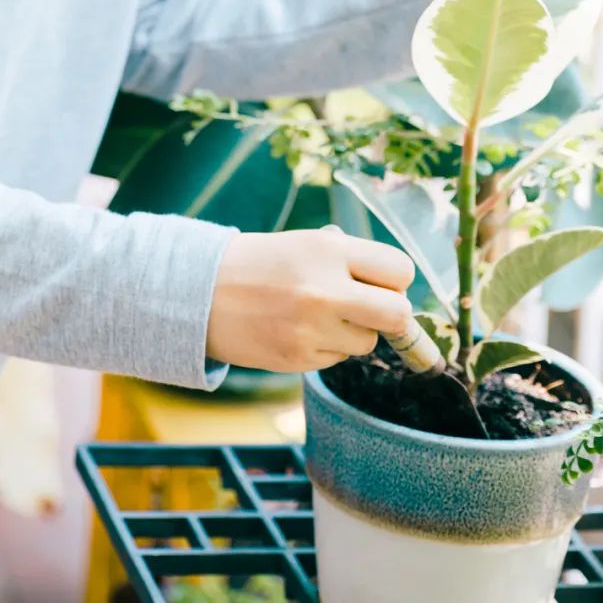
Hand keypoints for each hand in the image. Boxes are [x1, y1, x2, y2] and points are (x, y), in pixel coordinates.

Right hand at [206, 225, 414, 372]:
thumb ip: (351, 260)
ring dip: (353, 332)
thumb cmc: (261, 264)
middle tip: (371, 310)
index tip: (382, 284)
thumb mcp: (306, 244)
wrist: (201, 291)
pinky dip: (326, 347)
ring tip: (318, 316)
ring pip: (368, 342)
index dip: (395, 280)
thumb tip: (398, 289)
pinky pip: (338, 358)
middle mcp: (325, 288)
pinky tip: (297, 330)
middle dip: (391, 316)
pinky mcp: (300, 358)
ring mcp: (312, 327)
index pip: (400, 270)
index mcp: (330, 250)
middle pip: (398, 314)